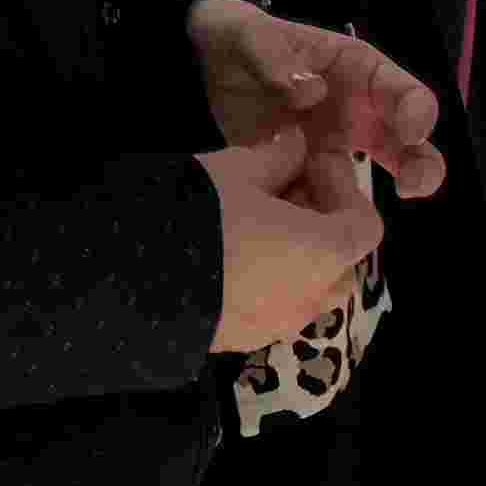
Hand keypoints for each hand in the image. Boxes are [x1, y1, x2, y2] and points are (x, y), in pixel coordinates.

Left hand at [188, 0, 451, 199]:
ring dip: (382, 195)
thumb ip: (279, 60)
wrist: (200, 66)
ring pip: (377, 172)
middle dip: (421, 164)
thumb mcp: (254, 38)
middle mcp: (357, 111)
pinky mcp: (306, 170)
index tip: (410, 133)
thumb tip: (313, 92)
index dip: (415, 112)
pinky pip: (329, 194)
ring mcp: (334, 143)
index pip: (403, 91)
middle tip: (413, 187)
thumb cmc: (240, 40)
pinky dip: (330, 212)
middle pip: (407, 141)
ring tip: (369, 217)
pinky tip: (318, 223)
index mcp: (358, 71)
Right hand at [199, 123, 379, 354]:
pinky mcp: (235, 342)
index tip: (312, 162)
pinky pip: (270, 307)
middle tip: (283, 188)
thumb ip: (276, 156)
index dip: (344, 188)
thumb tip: (294, 143)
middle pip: (339, 261)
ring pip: (306, 288)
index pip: (364, 225)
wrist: (121, 283)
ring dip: (295, 254)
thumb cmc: (197, 215)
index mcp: (323, 255)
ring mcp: (273, 327)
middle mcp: (309, 300)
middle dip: (321, 222)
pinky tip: (228, 254)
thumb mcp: (235, 170)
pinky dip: (267, 280)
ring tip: (251, 220)